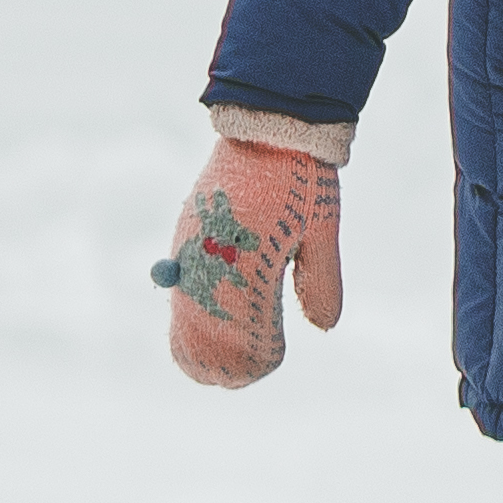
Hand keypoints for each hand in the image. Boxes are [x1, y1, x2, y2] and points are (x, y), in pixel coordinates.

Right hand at [155, 133, 342, 385]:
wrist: (268, 123)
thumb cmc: (302, 175)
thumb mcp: (322, 226)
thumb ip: (321, 279)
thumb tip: (323, 328)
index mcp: (252, 254)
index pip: (248, 322)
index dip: (257, 350)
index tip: (269, 365)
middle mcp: (215, 253)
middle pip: (209, 325)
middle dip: (224, 357)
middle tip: (242, 378)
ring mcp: (195, 244)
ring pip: (186, 311)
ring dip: (199, 342)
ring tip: (214, 371)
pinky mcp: (187, 234)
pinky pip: (179, 287)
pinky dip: (186, 316)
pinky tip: (194, 334)